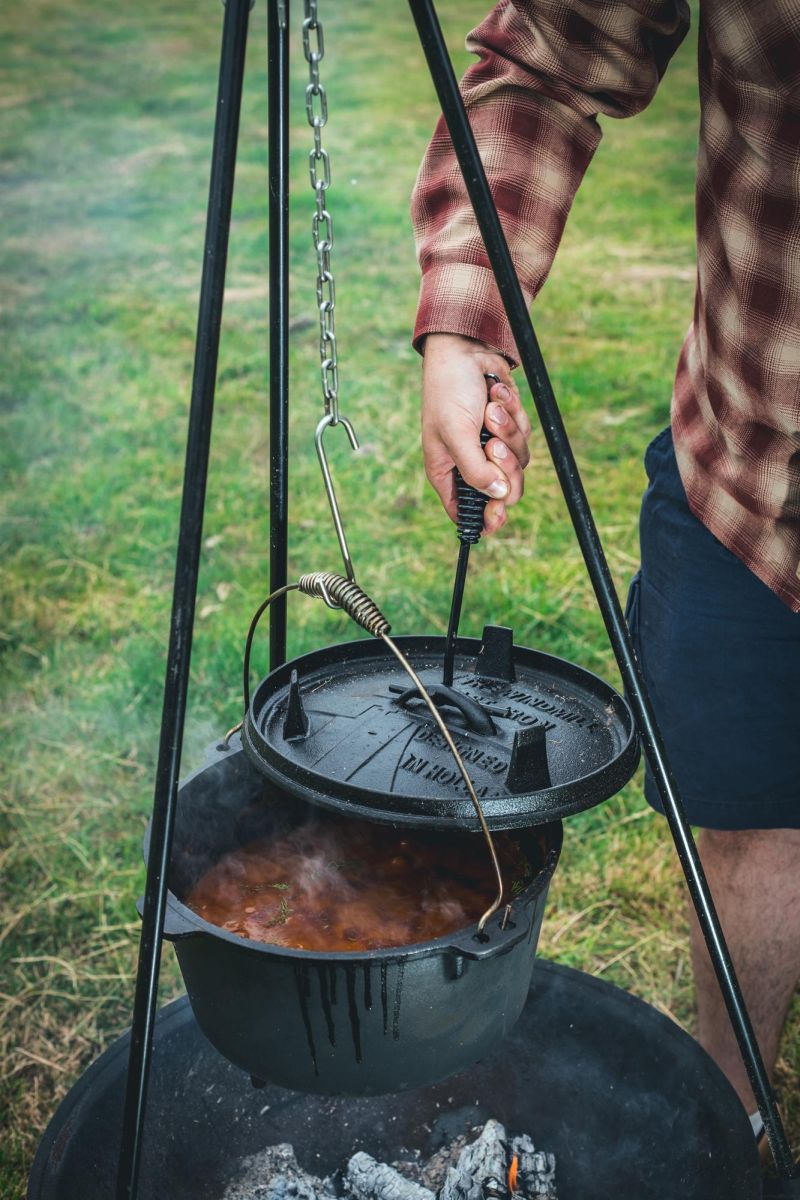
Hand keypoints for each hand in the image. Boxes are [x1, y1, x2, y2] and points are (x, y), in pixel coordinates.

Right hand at [421, 333, 530, 533]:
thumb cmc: (449, 391)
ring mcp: (490, 448)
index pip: (467, 510)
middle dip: (504, 466)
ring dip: (508, 432)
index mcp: (447, 472)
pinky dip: (514, 416)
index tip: (499, 515)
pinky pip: (524, 437)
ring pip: (518, 463)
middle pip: (503, 490)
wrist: (466, 351)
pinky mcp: (508, 430)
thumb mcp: (457, 434)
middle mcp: (470, 464)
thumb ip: (476, 470)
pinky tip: (496, 397)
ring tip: (490, 409)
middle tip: (494, 444)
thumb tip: (498, 497)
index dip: (484, 518)